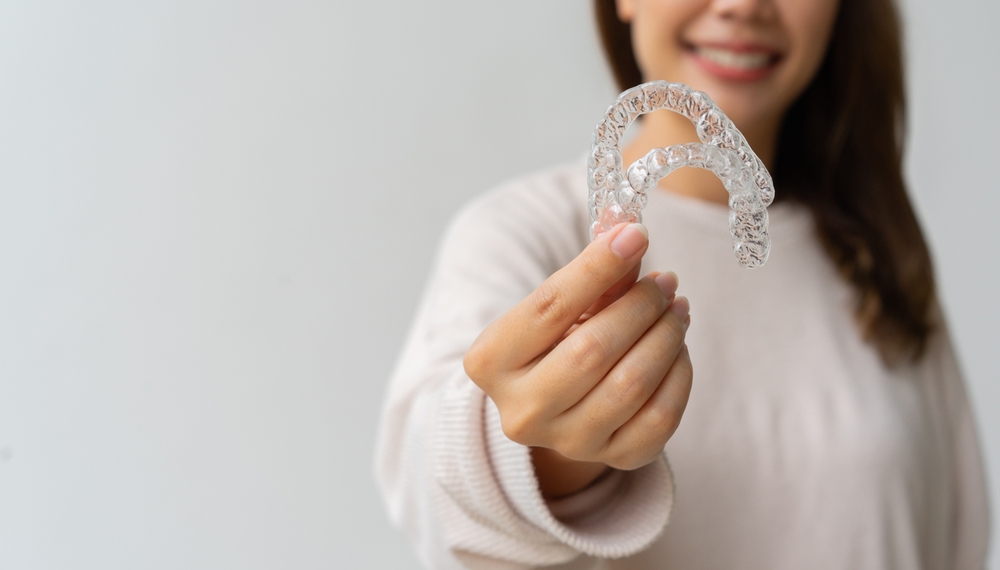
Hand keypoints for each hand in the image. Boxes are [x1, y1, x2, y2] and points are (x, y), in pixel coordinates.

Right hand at [463, 223, 692, 497]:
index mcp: (490, 362)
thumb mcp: (559, 305)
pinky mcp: (614, 459)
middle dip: (639, 306)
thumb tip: (625, 225)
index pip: (549, 306)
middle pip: (592, 349)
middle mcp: (521, 410)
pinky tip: (677, 348)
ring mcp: (567, 442)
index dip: (597, 267)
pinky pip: (661, 417)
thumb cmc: (553, 342)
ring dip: (666, 336)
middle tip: (664, 282)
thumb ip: (592, 270)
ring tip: (676, 307)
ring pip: (631, 384)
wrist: (555, 408)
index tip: (636, 235)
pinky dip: (679, 374)